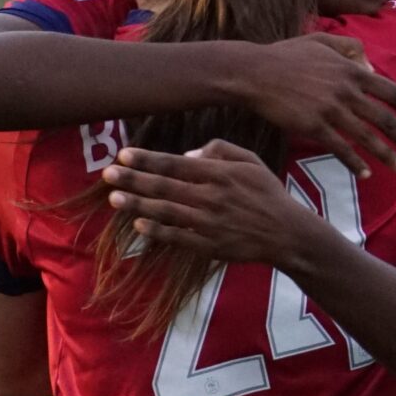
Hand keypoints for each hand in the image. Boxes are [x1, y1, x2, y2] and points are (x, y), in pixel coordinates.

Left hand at [103, 141, 327, 267]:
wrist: (288, 233)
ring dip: (137, 205)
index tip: (124, 155)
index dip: (147, 159)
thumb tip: (187, 155)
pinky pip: (178, 237)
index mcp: (220, 174)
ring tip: (114, 199)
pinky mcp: (210, 246)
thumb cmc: (267, 193)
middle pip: (164, 187)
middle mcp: (212, 197)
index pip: (175, 165)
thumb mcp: (251, 162)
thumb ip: (220, 150)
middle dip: (133, 180)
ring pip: (166, 212)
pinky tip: (139, 224)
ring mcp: (209, 223)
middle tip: (108, 175)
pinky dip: (157, 231)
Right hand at [239, 33, 395, 177]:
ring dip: (387, 155)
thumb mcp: (321, 40)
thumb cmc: (285, 55)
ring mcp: (330, 109)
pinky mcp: (312, 126)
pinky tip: (366, 173)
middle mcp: (346, 91)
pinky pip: (340, 148)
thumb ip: (350, 47)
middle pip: (385, 118)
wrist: (253, 72)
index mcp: (351, 70)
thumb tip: (371, 65)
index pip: (390, 92)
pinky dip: (355, 162)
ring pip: (367, 137)